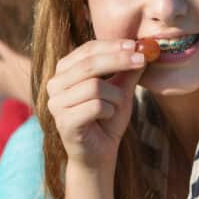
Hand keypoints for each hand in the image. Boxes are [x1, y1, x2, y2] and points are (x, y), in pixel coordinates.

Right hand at [45, 39, 145, 170]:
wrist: (99, 154)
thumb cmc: (107, 119)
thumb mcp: (121, 90)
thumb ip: (127, 70)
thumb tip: (144, 48)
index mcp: (64, 71)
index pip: (87, 50)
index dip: (111, 46)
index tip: (134, 45)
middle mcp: (54, 84)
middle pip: (89, 64)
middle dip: (118, 60)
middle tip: (141, 60)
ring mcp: (56, 103)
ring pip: (94, 87)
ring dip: (115, 97)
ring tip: (116, 107)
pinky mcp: (64, 121)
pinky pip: (95, 107)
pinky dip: (110, 111)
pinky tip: (107, 119)